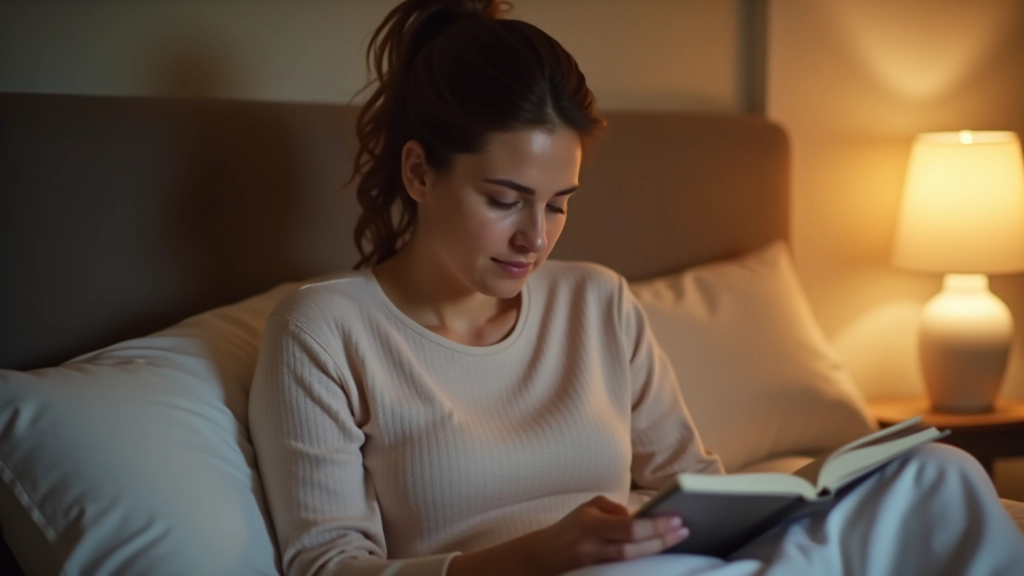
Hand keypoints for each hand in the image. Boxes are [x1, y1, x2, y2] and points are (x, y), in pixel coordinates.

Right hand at [517, 495, 689, 574]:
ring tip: (677, 538)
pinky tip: (659, 552)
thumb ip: (614, 509)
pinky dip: (644, 560)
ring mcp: (595, 565)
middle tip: (684, 529)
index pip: (629, 528)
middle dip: (662, 539)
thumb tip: (639, 517)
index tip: (676, 519)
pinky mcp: (598, 575)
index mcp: (590, 525)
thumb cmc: (569, 527)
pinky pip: (625, 569)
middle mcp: (593, 546)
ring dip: (656, 550)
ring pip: (631, 561)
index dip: (655, 525)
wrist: (542, 556)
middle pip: (634, 548)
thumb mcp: (587, 508)